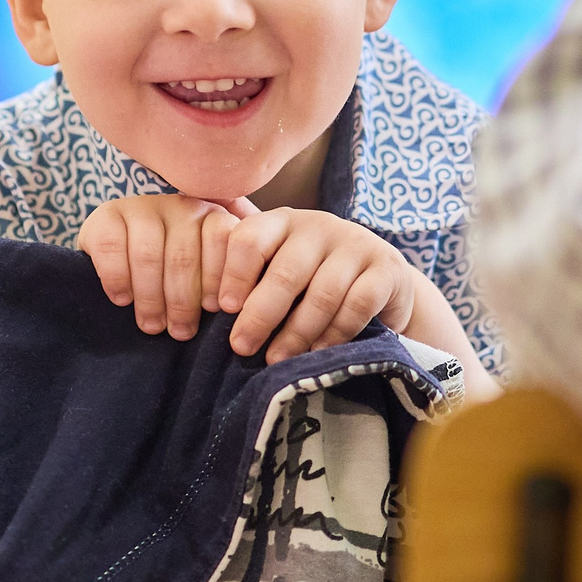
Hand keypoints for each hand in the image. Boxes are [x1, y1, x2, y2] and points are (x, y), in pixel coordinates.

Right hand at [77, 194, 240, 340]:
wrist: (122, 255)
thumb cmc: (175, 276)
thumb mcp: (205, 275)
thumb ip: (227, 282)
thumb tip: (245, 313)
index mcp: (211, 215)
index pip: (221, 239)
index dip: (216, 278)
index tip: (214, 310)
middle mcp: (179, 205)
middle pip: (183, 255)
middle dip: (183, 301)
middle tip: (180, 332)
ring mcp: (141, 206)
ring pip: (148, 254)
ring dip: (150, 297)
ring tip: (152, 325)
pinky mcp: (106, 214)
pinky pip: (112, 247)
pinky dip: (118, 278)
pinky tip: (122, 300)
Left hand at [215, 204, 423, 362]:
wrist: (383, 280)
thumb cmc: (314, 277)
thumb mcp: (279, 265)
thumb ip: (245, 270)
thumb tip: (194, 296)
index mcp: (283, 221)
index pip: (250, 237)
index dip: (233, 273)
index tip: (221, 308)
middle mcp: (319, 226)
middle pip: (284, 272)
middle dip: (260, 315)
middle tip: (241, 347)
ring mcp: (356, 245)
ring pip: (321, 294)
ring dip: (296, 333)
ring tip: (277, 360)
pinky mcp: (387, 269)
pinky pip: (357, 305)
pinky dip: (335, 333)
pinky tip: (319, 352)